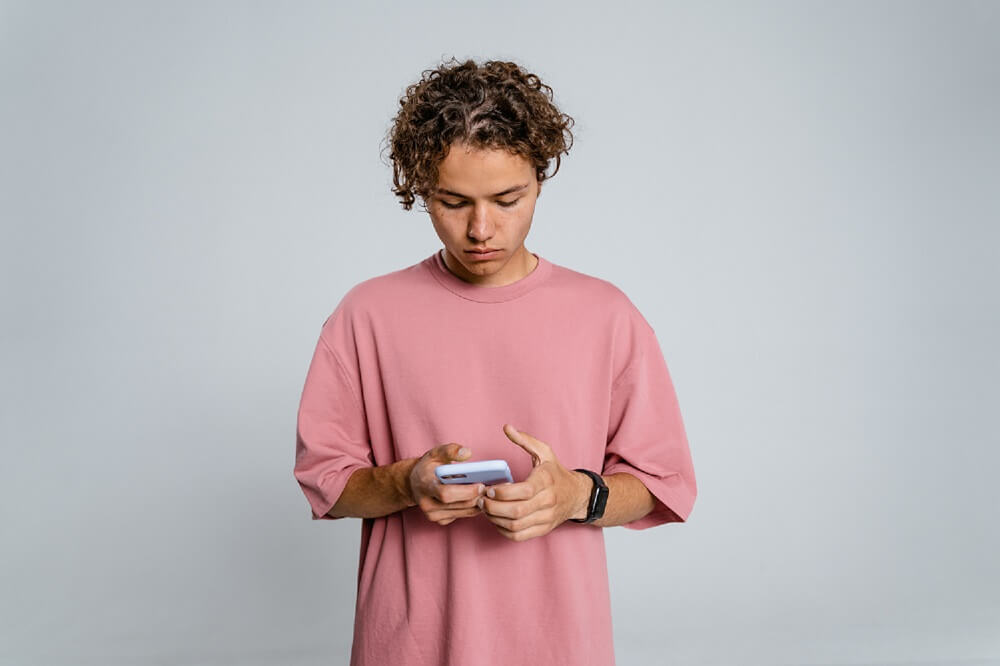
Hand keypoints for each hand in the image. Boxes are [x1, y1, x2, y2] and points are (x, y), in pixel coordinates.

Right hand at [409, 443, 486, 525]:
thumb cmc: (429, 466)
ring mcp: (433, 514)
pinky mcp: (440, 520)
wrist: (415, 482)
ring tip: (488, 492)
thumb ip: (451, 450)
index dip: (466, 491)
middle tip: (490, 488)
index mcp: (425, 485)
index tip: (481, 484)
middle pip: (458, 505)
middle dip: (477, 497)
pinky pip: (462, 516)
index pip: (446, 494)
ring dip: (478, 503)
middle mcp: (427, 503)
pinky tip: (478, 498)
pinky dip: (473, 508)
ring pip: (463, 512)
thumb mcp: (436, 452)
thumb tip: (467, 453)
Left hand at [478, 424, 590, 541]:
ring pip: (515, 526)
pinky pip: (519, 536)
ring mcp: (546, 518)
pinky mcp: (542, 529)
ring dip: (495, 520)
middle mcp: (548, 501)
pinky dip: (503, 531)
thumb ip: (524, 440)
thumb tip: (507, 428)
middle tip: (481, 501)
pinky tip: (496, 520)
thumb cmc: (556, 472)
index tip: (489, 489)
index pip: (524, 491)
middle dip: (493, 508)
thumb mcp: (544, 452)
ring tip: (485, 510)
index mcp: (546, 481)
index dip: (503, 493)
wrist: (577, 495)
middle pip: (517, 511)